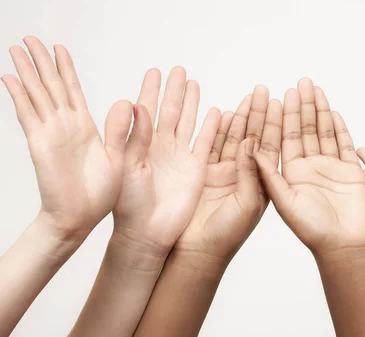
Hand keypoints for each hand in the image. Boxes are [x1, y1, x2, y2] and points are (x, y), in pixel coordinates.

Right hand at [2, 36, 131, 241]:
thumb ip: (122, 130)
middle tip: (30, 38)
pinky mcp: (40, 143)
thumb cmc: (100, 193)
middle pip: (51, 86)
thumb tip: (128, 101)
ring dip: (27, 71)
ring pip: (37, 94)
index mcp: (85, 127)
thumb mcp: (120, 157)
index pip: (73, 91)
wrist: (81, 218)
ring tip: (17, 48)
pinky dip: (19, 96)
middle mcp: (66, 126)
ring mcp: (51, 133)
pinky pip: (28, 115)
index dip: (66, 69)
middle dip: (41, 62)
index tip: (59, 49)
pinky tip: (10, 77)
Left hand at [112, 67, 220, 252]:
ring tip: (194, 83)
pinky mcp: (196, 169)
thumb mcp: (126, 165)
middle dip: (174, 90)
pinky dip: (212, 128)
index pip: (146, 109)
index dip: (151, 90)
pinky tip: (216, 112)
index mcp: (141, 142)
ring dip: (192, 103)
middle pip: (171, 110)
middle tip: (178, 70)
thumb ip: (131, 136)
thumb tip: (135, 105)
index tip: (155, 71)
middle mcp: (162, 146)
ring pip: (189, 122)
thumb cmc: (128, 203)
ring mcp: (180, 156)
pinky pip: (206, 143)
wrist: (146, 231)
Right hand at [175, 85, 282, 259]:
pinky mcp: (204, 173)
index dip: (277, 124)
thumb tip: (252, 142)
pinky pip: (212, 146)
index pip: (271, 147)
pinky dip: (217, 129)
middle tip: (265, 89)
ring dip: (242, 117)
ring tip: (249, 96)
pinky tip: (225, 112)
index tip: (282, 101)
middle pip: (255, 137)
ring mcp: (225, 173)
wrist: (196, 252)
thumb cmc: (226, 236)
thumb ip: (250, 174)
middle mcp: (245, 175)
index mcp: (262, 184)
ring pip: (235, 138)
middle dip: (261, 113)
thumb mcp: (247, 205)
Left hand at [254, 78, 364, 254]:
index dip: (282, 116)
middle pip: (304, 130)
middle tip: (300, 82)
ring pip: (323, 133)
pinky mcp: (349, 171)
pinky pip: (343, 144)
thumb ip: (267, 175)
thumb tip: (250, 148)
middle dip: (302, 106)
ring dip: (320, 111)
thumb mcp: (282, 202)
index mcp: (289, 173)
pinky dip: (339, 128)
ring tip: (316, 89)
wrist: (342, 245)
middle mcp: (308, 167)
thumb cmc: (311, 230)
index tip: (279, 94)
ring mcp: (329, 167)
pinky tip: (333, 112)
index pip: (284, 138)